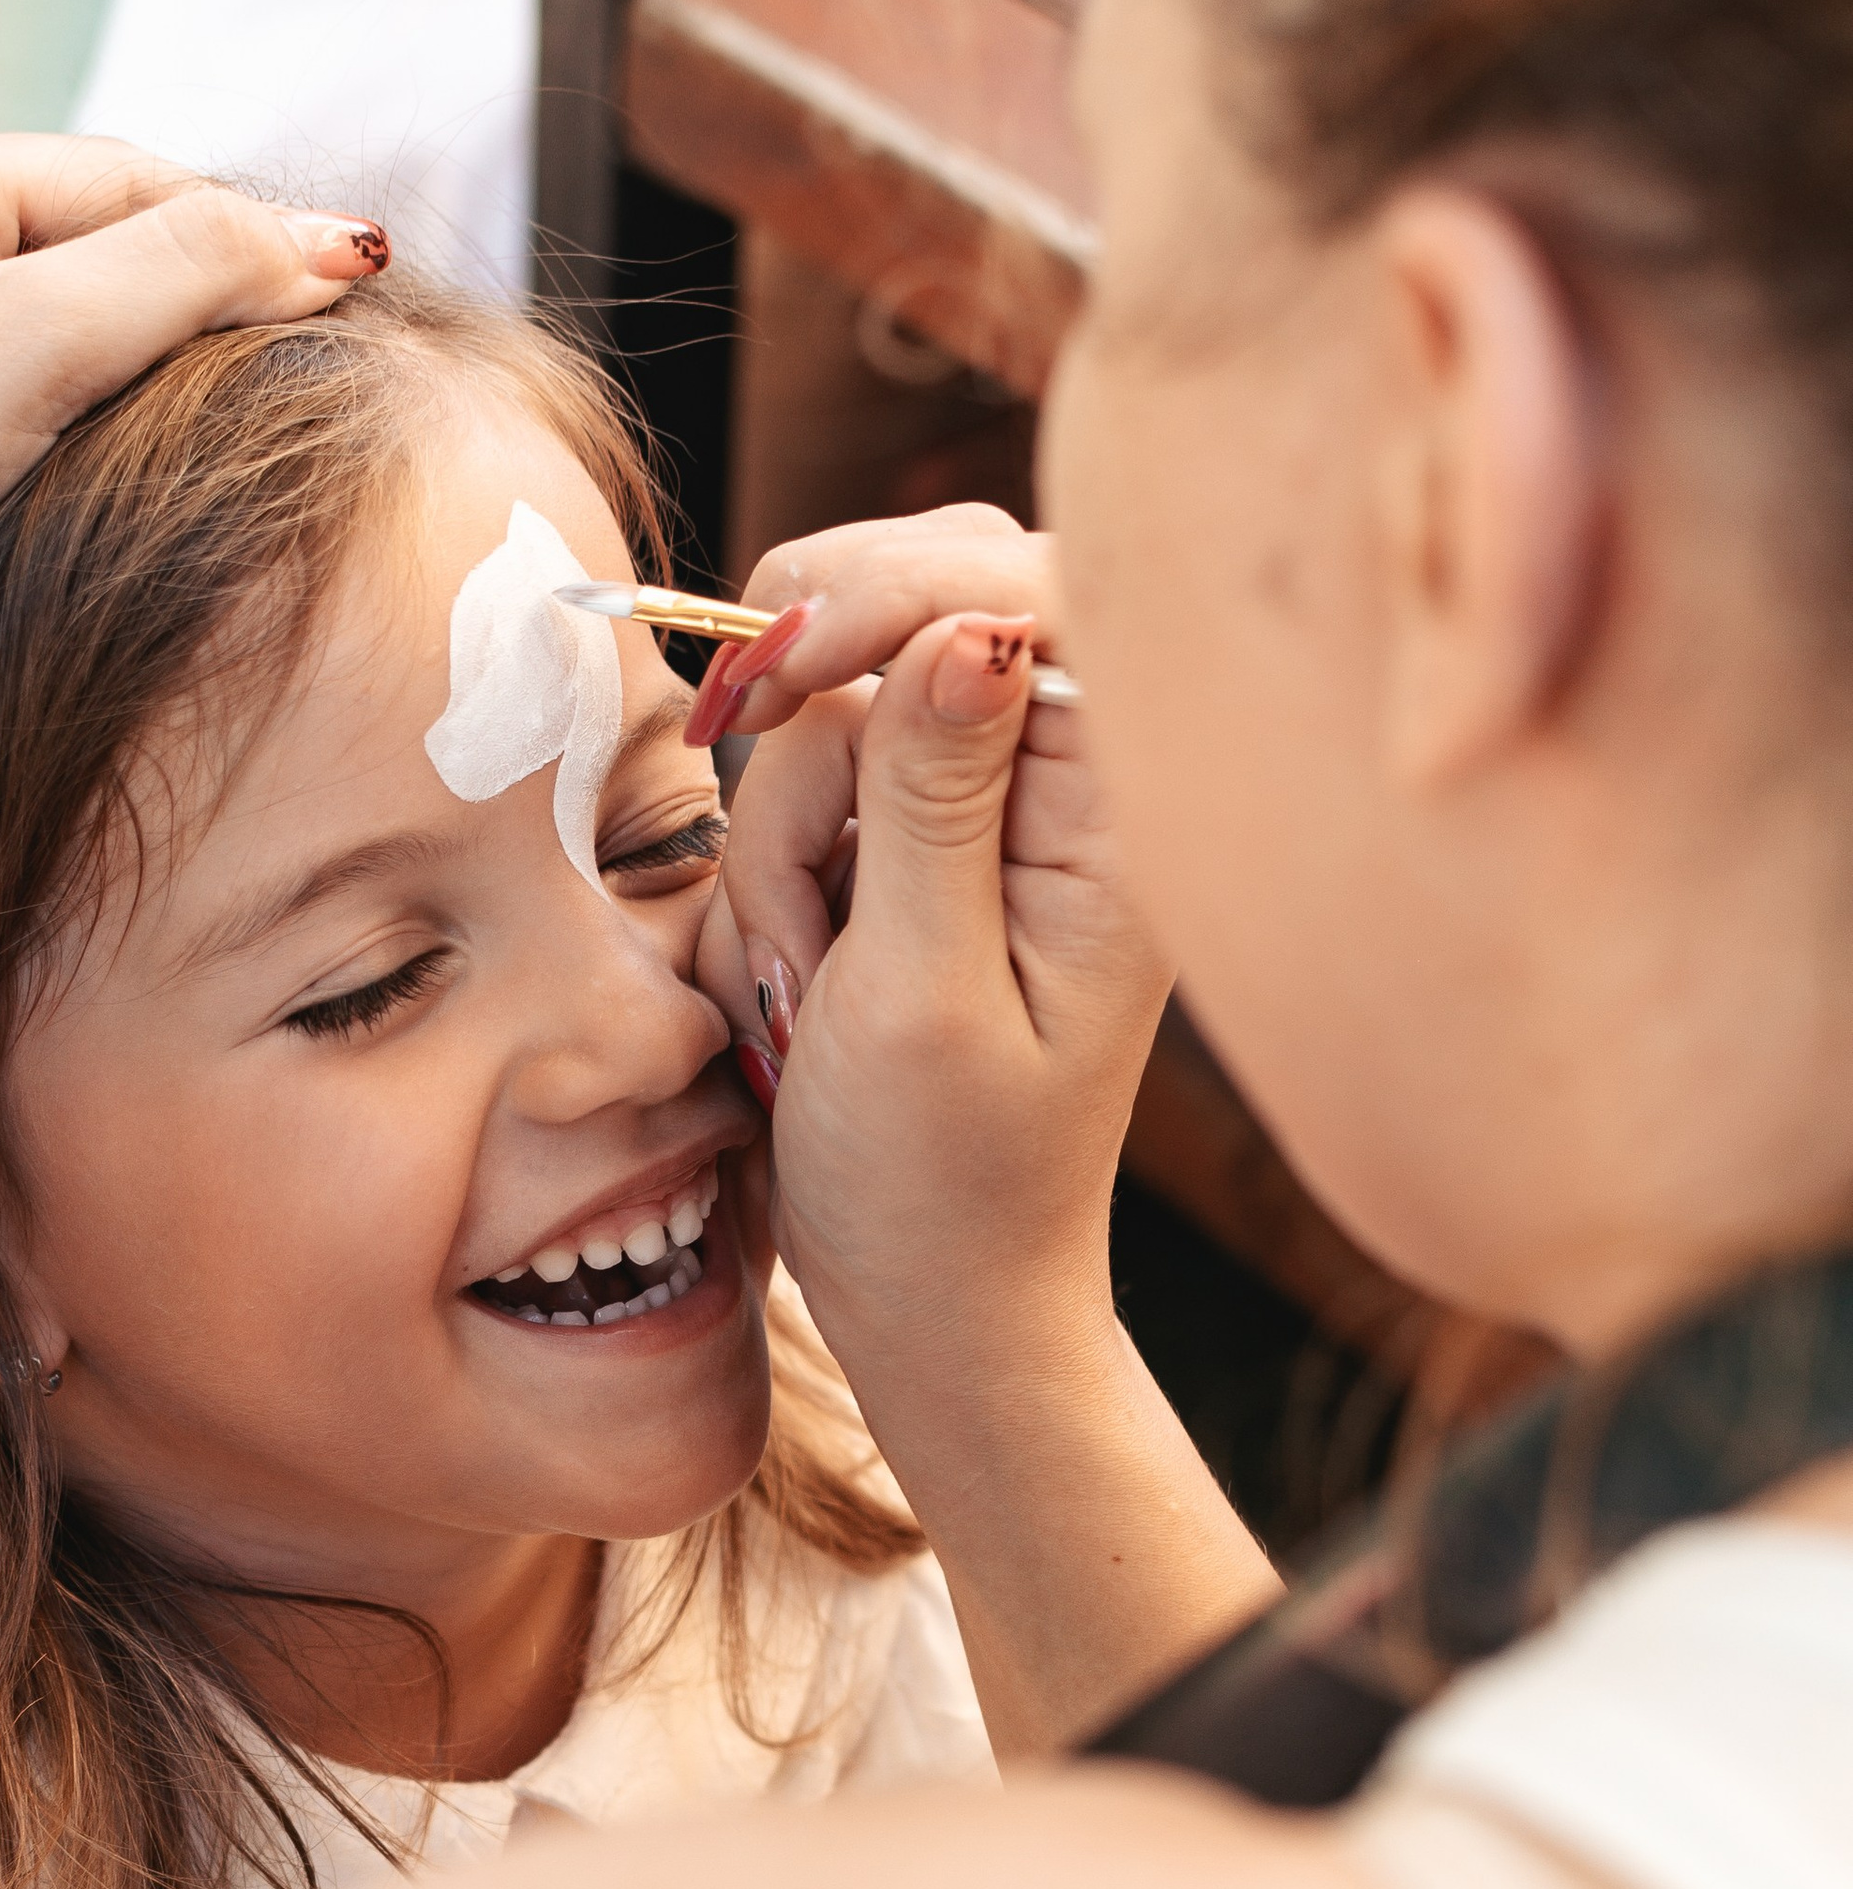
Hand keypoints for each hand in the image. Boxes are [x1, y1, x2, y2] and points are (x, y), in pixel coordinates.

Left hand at [0, 139, 389, 712]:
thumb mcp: (43, 345)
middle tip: (223, 347)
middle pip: (15, 232)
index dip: (231, 227)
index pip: (115, 177)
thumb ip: (194, 278)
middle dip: (124, 277)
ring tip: (84, 408)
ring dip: (10, 341)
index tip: (321, 285)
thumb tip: (338, 245)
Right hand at [694, 508, 1169, 1376]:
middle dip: (816, 723)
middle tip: (774, 852)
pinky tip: (798, 985)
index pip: (1029, 588)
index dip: (897, 587)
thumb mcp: (921, 994)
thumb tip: (968, 626)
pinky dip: (770, 881)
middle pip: (919, 612)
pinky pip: (801, 793)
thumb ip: (934, 799)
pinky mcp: (913, 850)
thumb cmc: (938, 1183)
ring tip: (809, 990)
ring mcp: (984, 816)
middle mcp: (1065, 791)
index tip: (781, 665)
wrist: (927, 1300)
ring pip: (836, 712)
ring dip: (782, 843)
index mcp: (1119, 816)